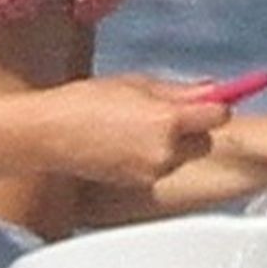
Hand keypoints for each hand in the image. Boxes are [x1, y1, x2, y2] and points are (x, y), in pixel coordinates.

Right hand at [33, 73, 232, 187]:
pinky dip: (152, 156)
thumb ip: (177, 90)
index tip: (205, 99)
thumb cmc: (86, 101)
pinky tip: (122, 143)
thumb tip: (213, 88)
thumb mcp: (133, 83)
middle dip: (193, 127)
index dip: (213, 105)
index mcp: (167, 120)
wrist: (46, 134)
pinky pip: (160, 167)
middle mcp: (166, 150)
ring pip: (182, 155)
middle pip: (206, 140)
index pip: (219, 115)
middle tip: (164, 113)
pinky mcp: (139, 183)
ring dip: (171, 143)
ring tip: (133, 127)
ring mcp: (153, 171)